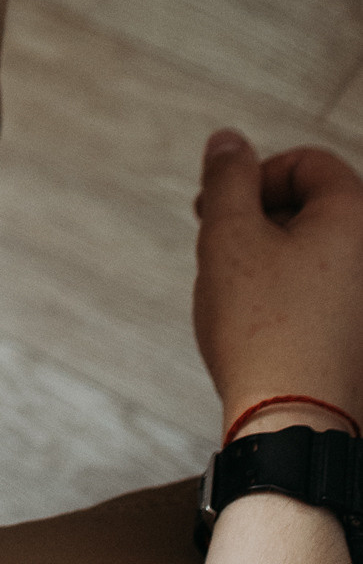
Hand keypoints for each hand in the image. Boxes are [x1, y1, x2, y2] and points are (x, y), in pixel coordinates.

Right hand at [193, 132, 362, 435]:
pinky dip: (289, 294)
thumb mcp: (228, 236)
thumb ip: (227, 179)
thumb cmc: (261, 327)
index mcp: (354, 218)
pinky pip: (325, 293)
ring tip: (232, 292)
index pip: (309, 162)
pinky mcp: (359, 336)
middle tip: (215, 245)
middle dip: (259, 217)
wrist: (294, 423)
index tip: (219, 208)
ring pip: (316, 253)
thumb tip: (229, 141)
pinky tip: (258, 324)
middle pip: (315, 207)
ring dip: (270, 257)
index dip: (257, 175)